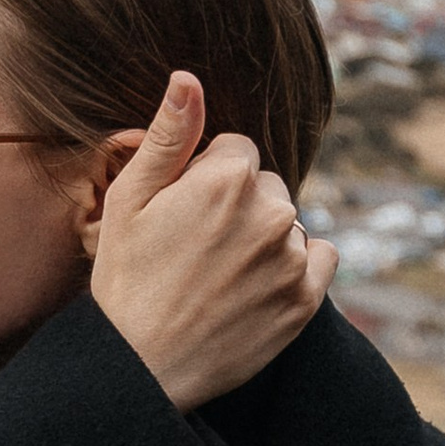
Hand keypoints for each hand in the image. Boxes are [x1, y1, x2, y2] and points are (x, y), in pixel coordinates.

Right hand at [85, 71, 336, 414]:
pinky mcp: (306, 300)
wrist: (140, 368)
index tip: (181, 216)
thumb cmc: (125, 280)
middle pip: (264, 186)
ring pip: (287, 224)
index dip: (204, 180)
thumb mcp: (129, 201)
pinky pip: (319, 257)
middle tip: (195, 251)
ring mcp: (291, 258)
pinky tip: (255, 289)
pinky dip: (296, 267)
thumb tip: (188, 77)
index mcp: (226, 178)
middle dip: (237, 207)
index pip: (236, 151)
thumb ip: (167, 136)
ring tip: (219, 277)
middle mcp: (270, 211)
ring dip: (264, 239)